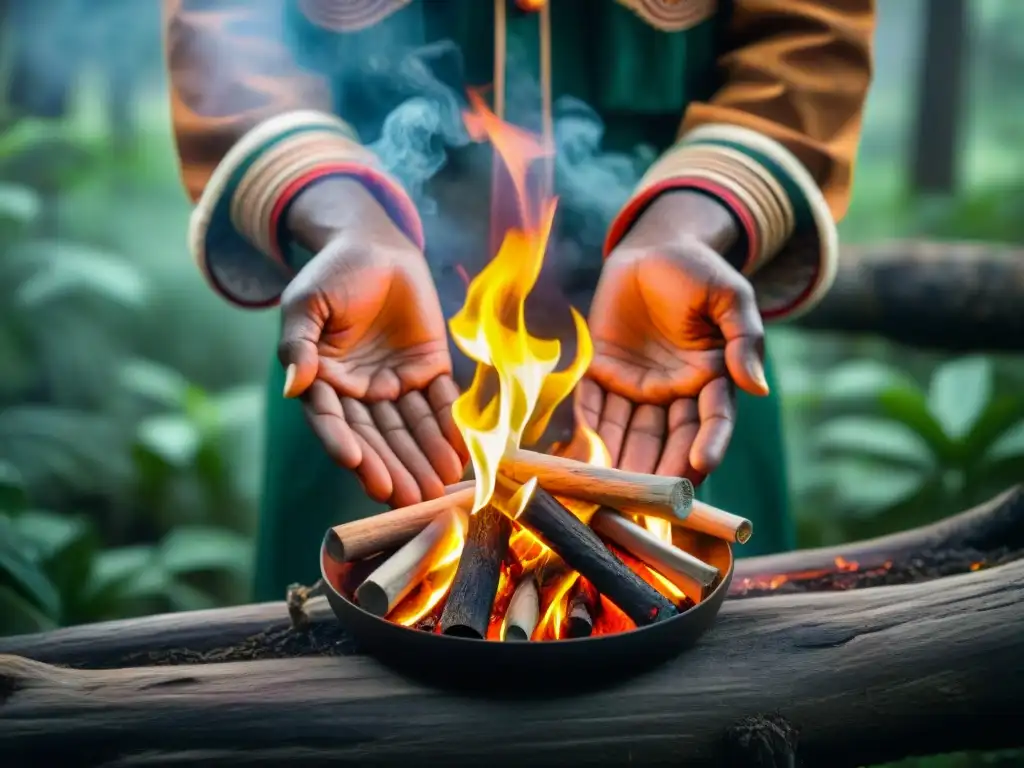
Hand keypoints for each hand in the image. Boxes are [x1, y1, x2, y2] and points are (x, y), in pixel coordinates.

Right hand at [278, 178, 466, 505]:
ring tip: (439, 488)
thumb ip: (298, 344)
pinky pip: (440, 404)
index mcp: (324, 380)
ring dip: (423, 458)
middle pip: (376, 437)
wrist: (377, 244)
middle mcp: (359, 391)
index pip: (333, 421)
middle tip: (408, 499)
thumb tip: (292, 385)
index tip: (356, 466)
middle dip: (392, 468)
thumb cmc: (334, 271)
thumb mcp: (307, 302)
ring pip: (410, 429)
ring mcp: (395, 382)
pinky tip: (462, 455)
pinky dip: (451, 429)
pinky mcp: (428, 370)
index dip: (344, 445)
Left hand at [578, 190, 768, 482]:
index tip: (699, 467)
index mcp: (710, 378)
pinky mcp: (603, 373)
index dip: (707, 445)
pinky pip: (593, 404)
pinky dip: (586, 428)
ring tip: (609, 491)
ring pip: (629, 431)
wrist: (650, 247)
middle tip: (647, 498)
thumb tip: (758, 387)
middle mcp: (673, 391)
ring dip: (619, 461)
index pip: (711, 420)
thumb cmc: (696, 268)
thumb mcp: (729, 295)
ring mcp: (636, 386)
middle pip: (667, 438)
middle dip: (658, 469)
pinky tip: (579, 453)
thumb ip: (744, 338)